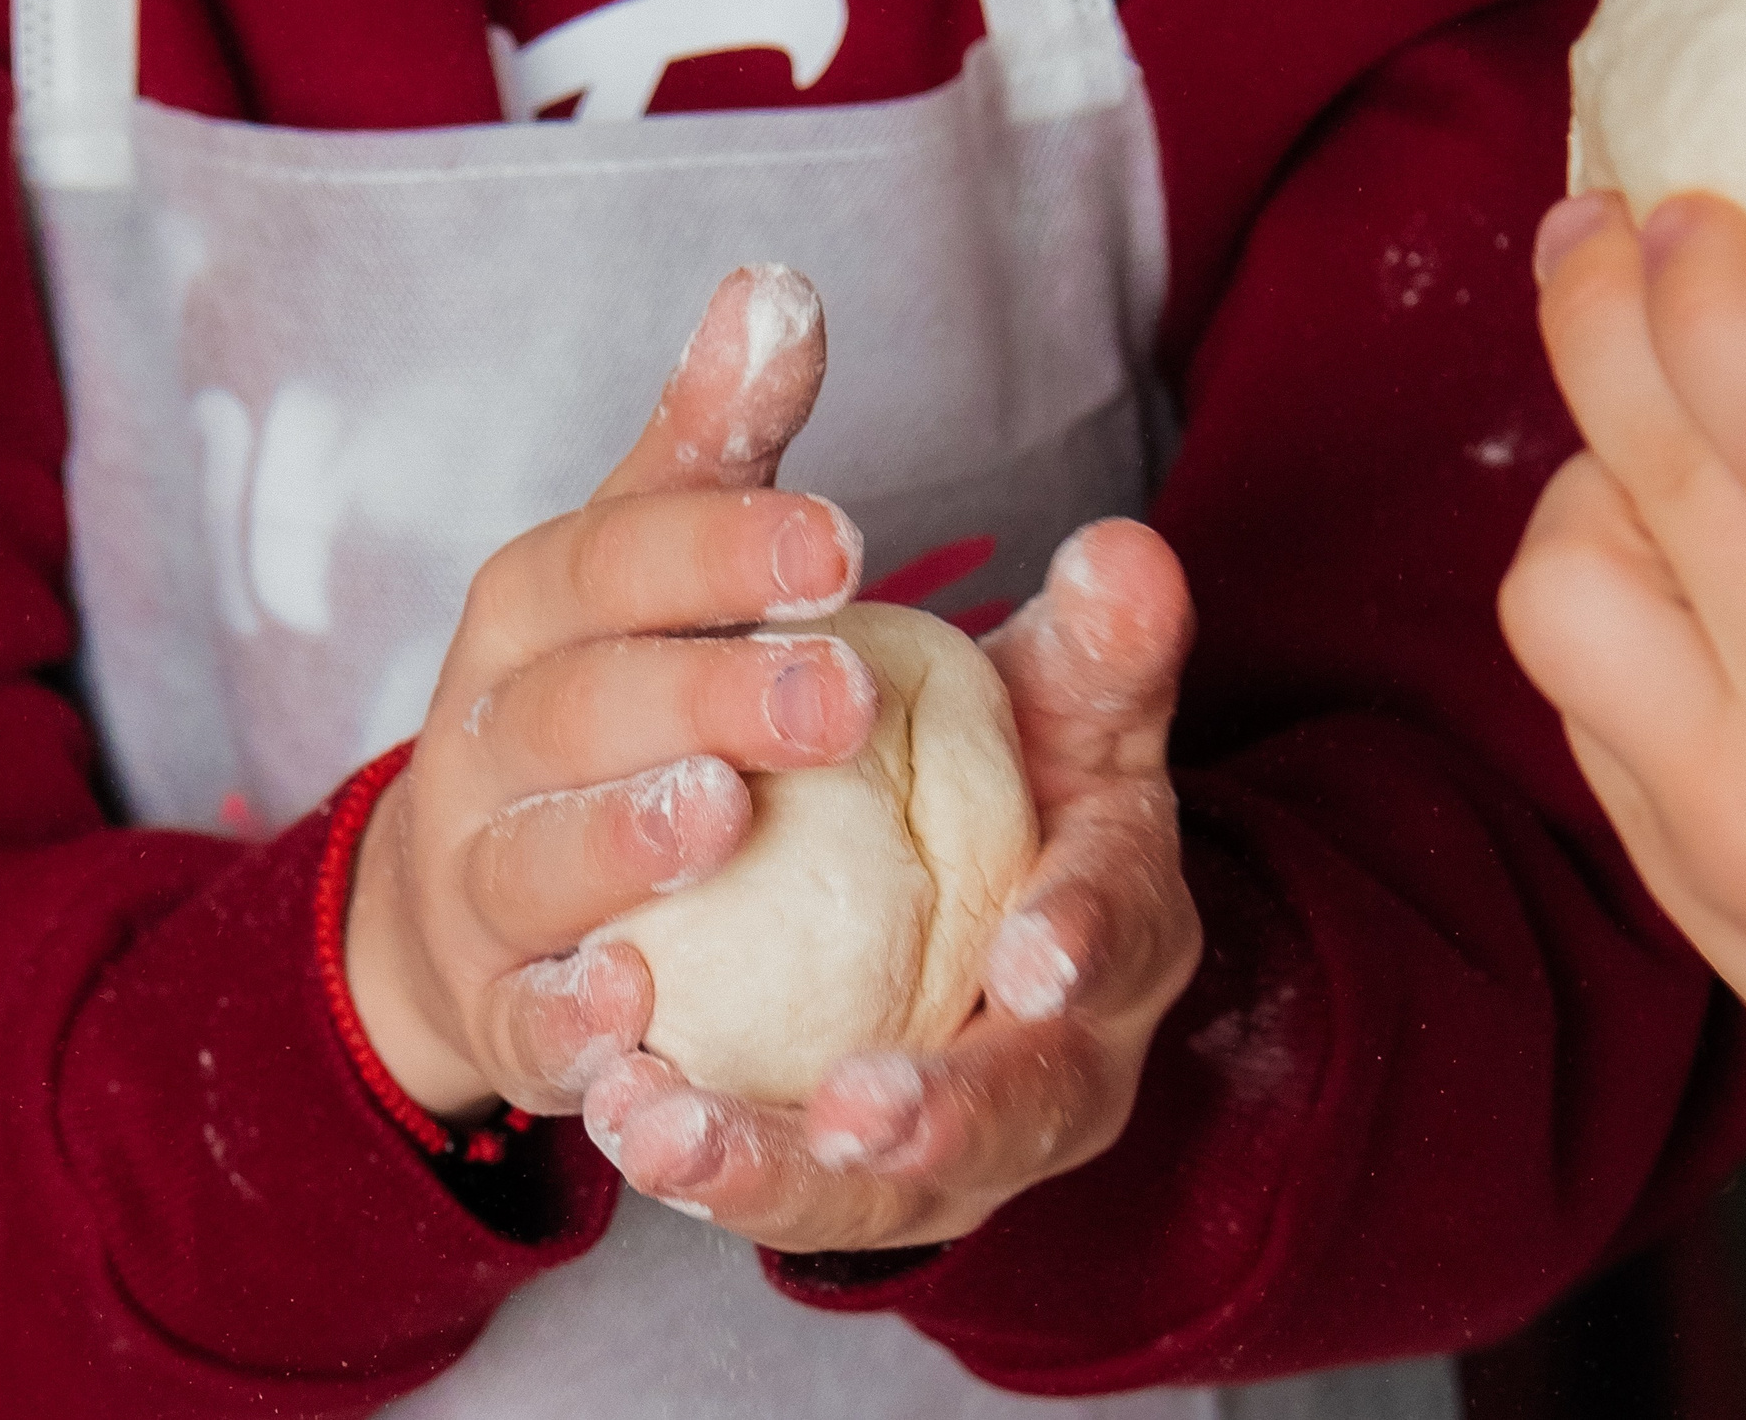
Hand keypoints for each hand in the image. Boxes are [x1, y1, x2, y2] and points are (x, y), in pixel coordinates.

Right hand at [344, 265, 873, 1121]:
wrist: (456, 902)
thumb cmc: (599, 699)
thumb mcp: (643, 564)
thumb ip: (715, 446)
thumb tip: (777, 284)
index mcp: (535, 610)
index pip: (615, 558)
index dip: (719, 547)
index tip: (844, 540)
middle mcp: (489, 734)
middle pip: (583, 704)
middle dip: (700, 690)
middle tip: (837, 690)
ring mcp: (480, 878)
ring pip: (536, 858)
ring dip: (621, 838)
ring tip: (722, 813)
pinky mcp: (496, 1007)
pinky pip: (521, 1020)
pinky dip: (566, 1020)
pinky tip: (635, 1011)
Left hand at [582, 517, 1201, 1252]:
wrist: (987, 912)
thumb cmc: (1021, 785)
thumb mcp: (1067, 705)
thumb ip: (1094, 639)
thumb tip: (1122, 546)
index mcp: (1127, 930)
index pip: (1126, 936)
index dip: (1087, 944)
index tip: (1030, 956)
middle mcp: (1062, 1064)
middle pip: (1022, 1112)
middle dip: (941, 1123)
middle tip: (849, 1114)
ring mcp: (961, 1147)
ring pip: (884, 1196)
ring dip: (773, 1173)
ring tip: (663, 1127)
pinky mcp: (859, 1186)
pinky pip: (786, 1200)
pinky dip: (711, 1171)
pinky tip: (618, 1116)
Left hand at [1499, 192, 1745, 1290]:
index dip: (1713, 291)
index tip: (1684, 205)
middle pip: (1653, 479)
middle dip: (1599, 321)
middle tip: (1595, 231)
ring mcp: (1744, 838)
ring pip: (1557, 590)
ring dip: (1588, 483)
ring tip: (1662, 444)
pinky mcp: (1684, 892)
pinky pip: (1577, 697)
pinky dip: (1607, 604)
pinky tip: (1681, 574)